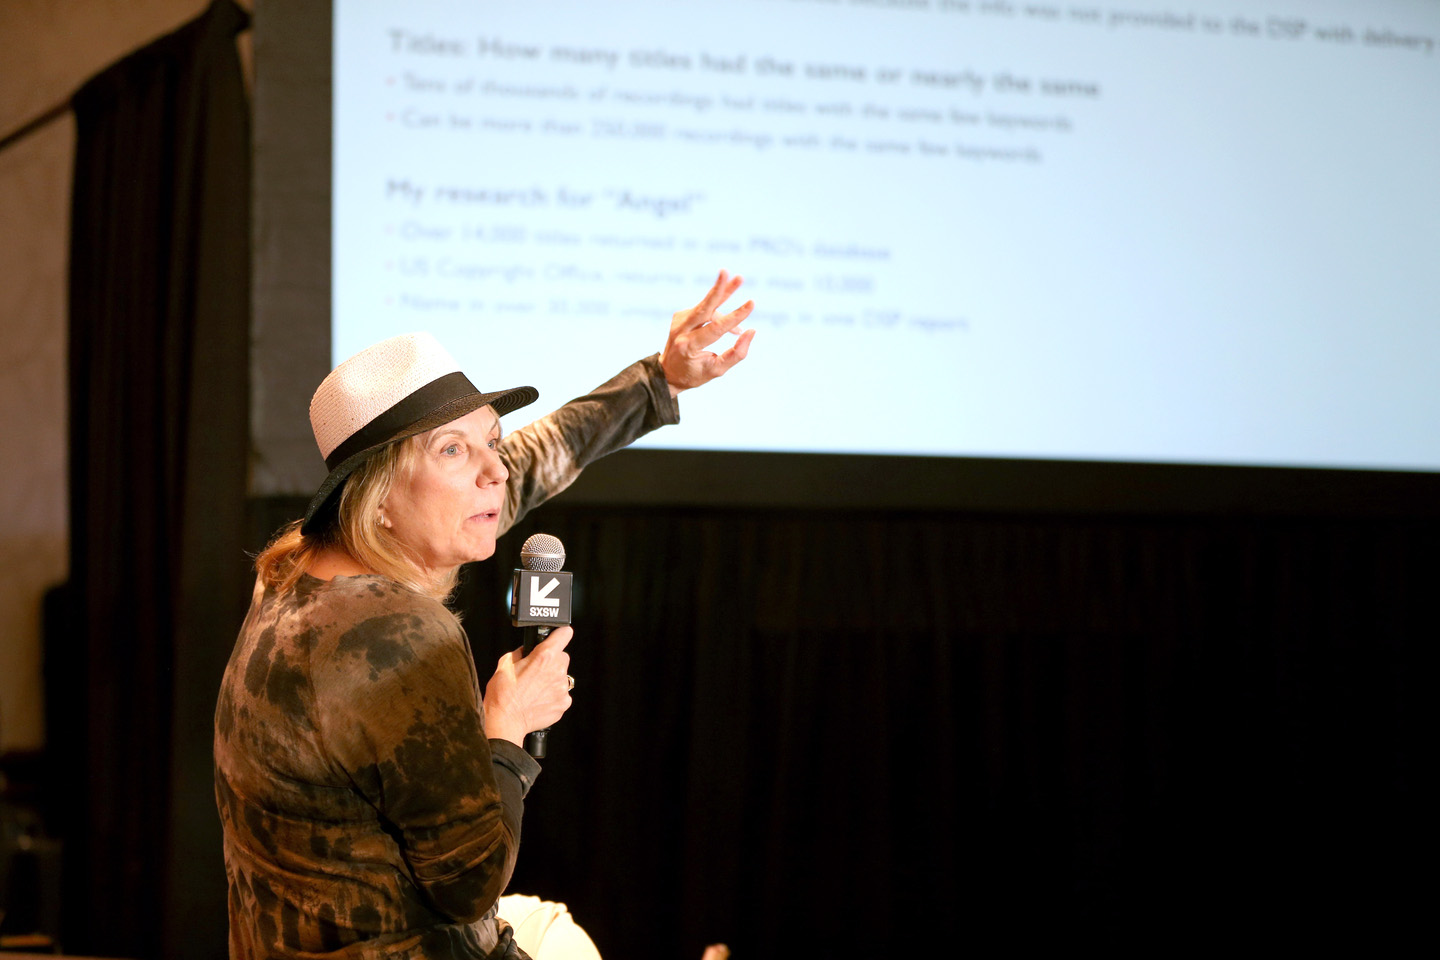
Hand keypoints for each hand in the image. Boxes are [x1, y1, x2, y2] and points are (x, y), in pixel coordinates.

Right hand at [483, 626, 572, 746]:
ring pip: (562, 676)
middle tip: (535, 671)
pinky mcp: (564, 703)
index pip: (564, 634)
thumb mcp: (505, 663)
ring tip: (534, 689)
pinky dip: (553, 695)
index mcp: (544, 656)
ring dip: (552, 679)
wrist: (505, 721)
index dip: (559, 635)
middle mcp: (557, 671)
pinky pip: (562, 694)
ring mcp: (562, 688)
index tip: (557, 637)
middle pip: (562, 657)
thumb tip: (527, 650)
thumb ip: (521, 652)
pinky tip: (538, 699)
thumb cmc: (502, 694)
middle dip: (551, 661)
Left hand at [661, 270, 755, 396]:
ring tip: (740, 279)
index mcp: (689, 346)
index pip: (715, 329)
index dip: (735, 317)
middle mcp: (681, 330)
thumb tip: (751, 331)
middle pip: (703, 307)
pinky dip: (719, 315)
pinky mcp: (680, 315)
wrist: (668, 372)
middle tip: (726, 271)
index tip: (751, 303)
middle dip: (717, 288)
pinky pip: (705, 310)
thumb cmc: (695, 373)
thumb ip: (736, 353)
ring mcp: (679, 320)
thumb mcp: (717, 370)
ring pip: (707, 305)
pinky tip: (728, 324)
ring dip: (724, 293)